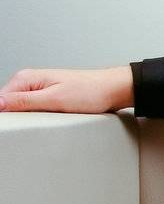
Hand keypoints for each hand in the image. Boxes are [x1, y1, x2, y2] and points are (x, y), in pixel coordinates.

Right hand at [0, 66, 134, 113]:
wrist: (113, 89)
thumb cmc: (91, 91)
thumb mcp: (54, 99)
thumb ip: (24, 101)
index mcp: (26, 78)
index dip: (5, 116)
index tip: (12, 125)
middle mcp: (29, 81)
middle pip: (7, 105)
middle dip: (15, 118)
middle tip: (32, 125)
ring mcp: (38, 88)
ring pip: (19, 108)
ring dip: (25, 118)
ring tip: (43, 121)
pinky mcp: (47, 96)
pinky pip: (32, 108)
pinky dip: (36, 116)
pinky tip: (45, 120)